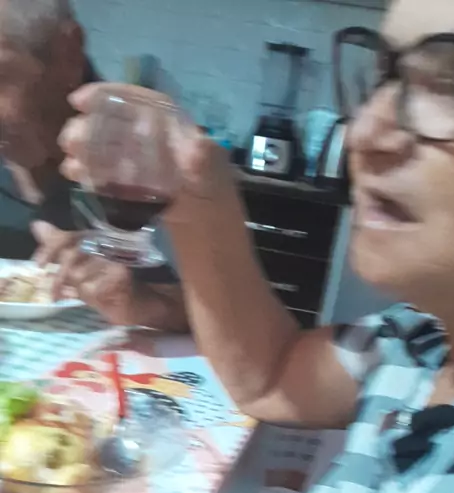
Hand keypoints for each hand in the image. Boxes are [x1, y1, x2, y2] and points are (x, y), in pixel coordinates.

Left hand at [32, 221, 187, 329]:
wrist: (142, 305)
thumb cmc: (110, 287)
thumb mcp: (80, 269)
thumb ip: (61, 249)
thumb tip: (37, 226)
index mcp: (94, 238)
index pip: (67, 237)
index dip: (49, 249)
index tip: (36, 265)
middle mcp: (105, 242)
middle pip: (70, 257)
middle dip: (58, 279)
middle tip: (53, 296)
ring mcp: (115, 257)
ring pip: (80, 275)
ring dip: (80, 291)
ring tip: (87, 298)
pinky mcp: (122, 274)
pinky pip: (93, 288)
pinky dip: (93, 298)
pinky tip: (104, 299)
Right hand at [59, 83, 236, 222]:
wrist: (222, 271)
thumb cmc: (221, 229)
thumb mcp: (213, 192)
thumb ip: (201, 165)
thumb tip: (192, 147)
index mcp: (191, 140)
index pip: (150, 104)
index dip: (115, 97)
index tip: (80, 101)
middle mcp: (175, 151)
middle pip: (129, 128)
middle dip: (95, 128)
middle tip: (68, 141)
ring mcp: (162, 176)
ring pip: (120, 153)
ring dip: (91, 152)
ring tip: (69, 165)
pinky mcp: (153, 199)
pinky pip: (121, 179)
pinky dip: (99, 176)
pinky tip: (79, 178)